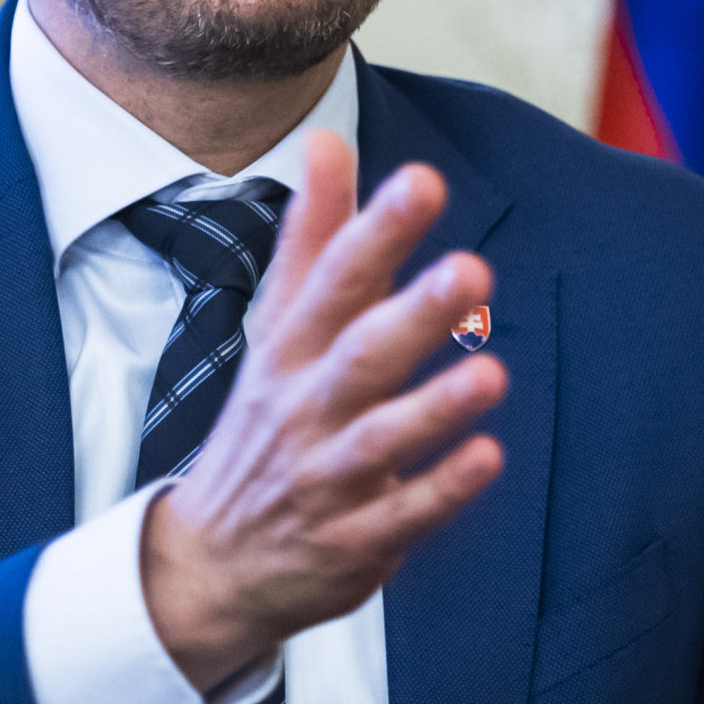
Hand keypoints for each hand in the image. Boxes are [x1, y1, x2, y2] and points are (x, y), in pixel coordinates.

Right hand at [141, 130, 506, 691]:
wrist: (212, 562)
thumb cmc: (265, 426)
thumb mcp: (278, 327)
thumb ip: (312, 236)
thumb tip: (326, 141)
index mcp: (289, 350)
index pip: (331, 280)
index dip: (375, 231)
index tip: (422, 182)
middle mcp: (305, 408)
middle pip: (359, 353)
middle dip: (412, 312)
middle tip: (472, 271)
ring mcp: (326, 477)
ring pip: (381, 438)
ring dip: (435, 407)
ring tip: (491, 372)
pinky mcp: (352, 539)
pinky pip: (401, 514)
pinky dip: (442, 489)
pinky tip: (489, 458)